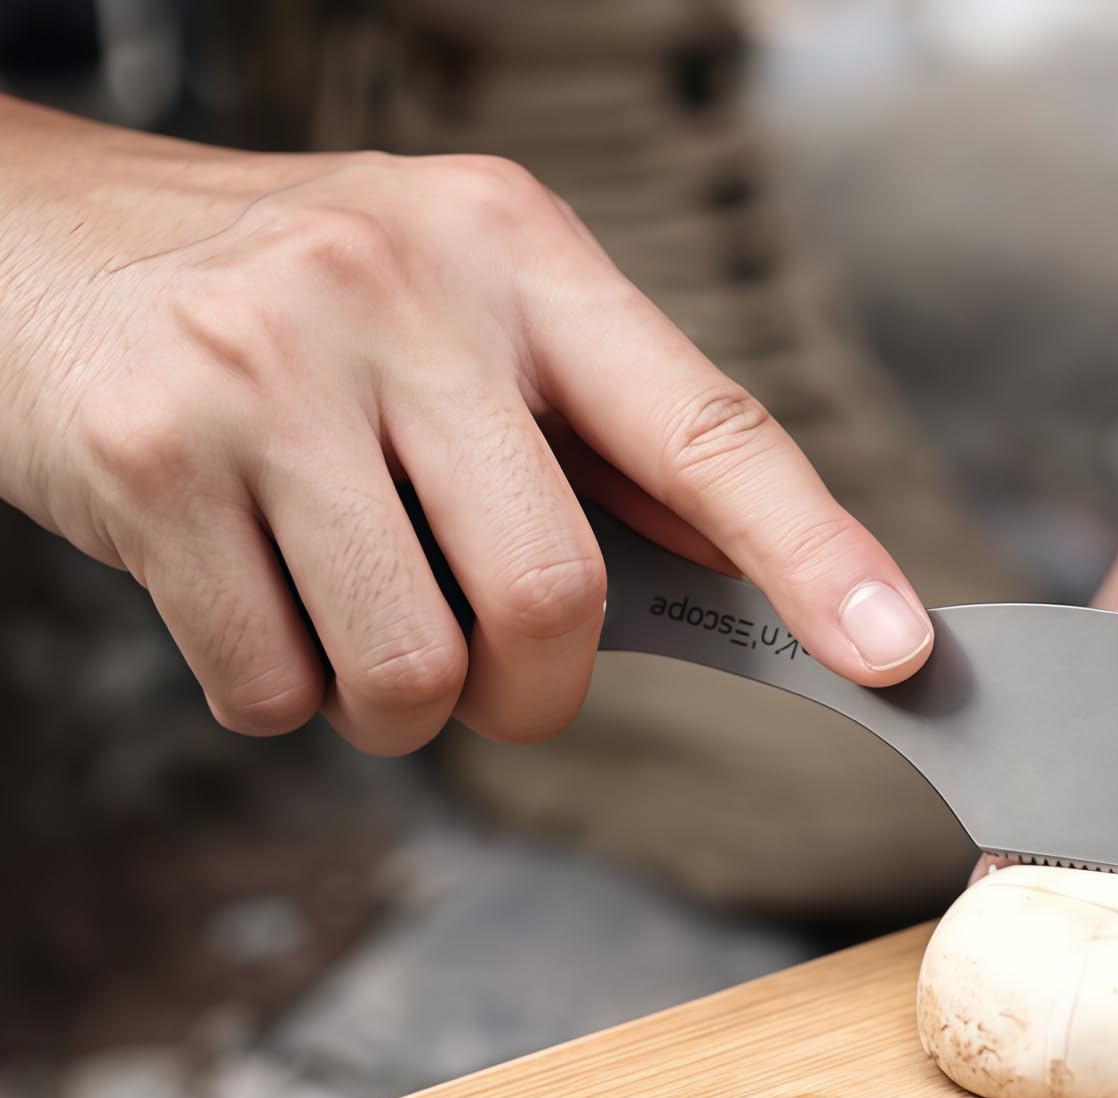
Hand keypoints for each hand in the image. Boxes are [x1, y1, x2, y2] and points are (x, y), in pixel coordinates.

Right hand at [0, 112, 932, 755]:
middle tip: (494, 673)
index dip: (815, 552)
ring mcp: (265, 374)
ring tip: (353, 618)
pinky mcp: (149, 462)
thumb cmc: (287, 303)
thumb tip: (745, 570)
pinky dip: (285, 691)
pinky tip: (249, 596)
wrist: (31, 239)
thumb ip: (595, 439)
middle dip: (534, 691)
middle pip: (554, 597)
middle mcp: (399, 294)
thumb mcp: (458, 314)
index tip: (896, 651)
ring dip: (401, 704)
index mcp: (515, 253)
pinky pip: (276, 688)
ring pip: (412, 671)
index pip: (704, 426)